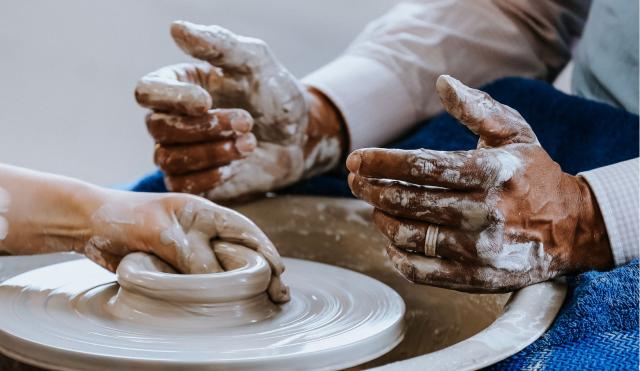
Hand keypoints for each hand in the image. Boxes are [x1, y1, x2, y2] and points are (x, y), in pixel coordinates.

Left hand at [87, 191, 288, 301]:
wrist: (88, 225)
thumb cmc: (124, 218)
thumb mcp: (160, 233)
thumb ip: (190, 255)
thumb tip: (223, 282)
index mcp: (203, 213)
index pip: (243, 229)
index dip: (264, 249)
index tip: (279, 270)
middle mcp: (202, 232)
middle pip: (241, 252)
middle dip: (263, 271)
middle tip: (280, 294)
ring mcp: (190, 251)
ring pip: (224, 270)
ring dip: (244, 286)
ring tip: (266, 304)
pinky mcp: (176, 269)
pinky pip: (203, 283)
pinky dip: (218, 294)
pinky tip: (232, 307)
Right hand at [136, 21, 344, 201]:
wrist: (299, 136)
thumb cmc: (275, 94)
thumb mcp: (255, 61)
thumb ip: (219, 45)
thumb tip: (177, 28)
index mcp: (178, 84)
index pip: (146, 91)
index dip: (171, 98)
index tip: (206, 101)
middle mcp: (172, 118)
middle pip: (157, 128)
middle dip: (205, 128)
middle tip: (247, 122)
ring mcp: (181, 151)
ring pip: (169, 159)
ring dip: (213, 151)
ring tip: (249, 142)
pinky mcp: (194, 180)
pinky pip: (183, 185)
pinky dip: (212, 175)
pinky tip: (238, 163)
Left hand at [346, 75, 612, 292]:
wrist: (574, 228)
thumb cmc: (535, 175)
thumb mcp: (515, 133)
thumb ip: (478, 108)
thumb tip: (442, 82)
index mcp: (491, 172)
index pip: (423, 167)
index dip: (382, 163)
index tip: (355, 159)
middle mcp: (484, 213)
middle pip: (408, 202)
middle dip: (371, 189)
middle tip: (355, 180)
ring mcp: (480, 250)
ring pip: (408, 237)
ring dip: (381, 219)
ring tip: (374, 205)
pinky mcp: (476, 278)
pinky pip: (420, 270)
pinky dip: (396, 255)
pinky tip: (390, 239)